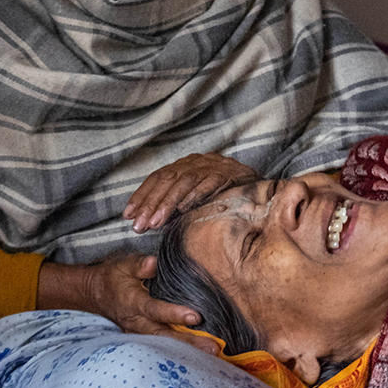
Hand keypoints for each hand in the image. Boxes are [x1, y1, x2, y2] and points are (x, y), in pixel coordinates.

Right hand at [39, 256, 217, 353]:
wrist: (96, 294)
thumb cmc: (113, 277)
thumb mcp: (123, 265)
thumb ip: (139, 265)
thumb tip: (153, 263)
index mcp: (133, 303)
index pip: (155, 310)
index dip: (174, 314)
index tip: (195, 317)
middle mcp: (137, 322)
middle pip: (164, 336)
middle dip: (189, 343)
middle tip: (213, 347)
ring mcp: (140, 333)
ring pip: (165, 345)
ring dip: (188, 351)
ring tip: (213, 354)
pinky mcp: (144, 338)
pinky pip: (163, 347)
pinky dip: (181, 351)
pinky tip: (201, 355)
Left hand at [123, 152, 257, 232]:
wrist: (259, 185)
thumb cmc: (223, 193)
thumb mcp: (196, 194)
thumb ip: (176, 203)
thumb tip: (149, 220)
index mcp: (185, 165)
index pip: (157, 177)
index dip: (141, 195)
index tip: (128, 215)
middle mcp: (196, 161)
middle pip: (167, 179)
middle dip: (150, 203)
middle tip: (138, 225)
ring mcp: (212, 165)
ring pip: (184, 181)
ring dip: (167, 204)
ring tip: (155, 223)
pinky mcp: (228, 173)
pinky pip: (208, 183)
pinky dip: (194, 196)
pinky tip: (182, 211)